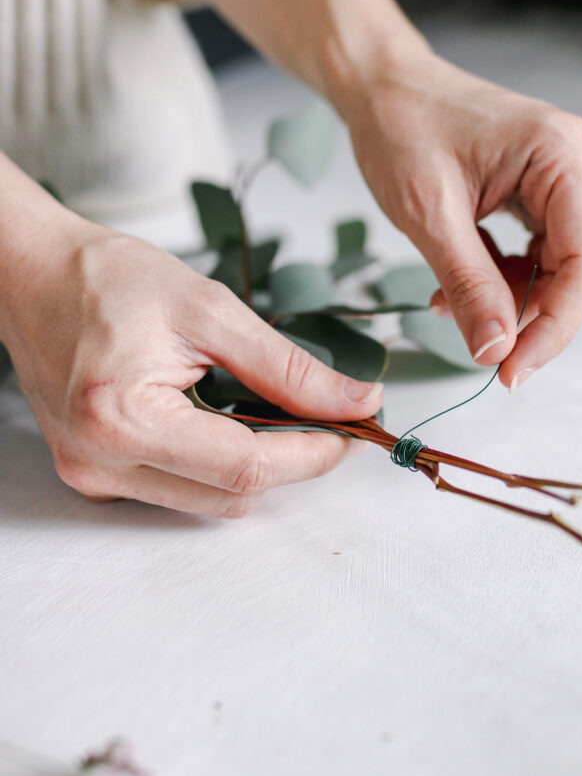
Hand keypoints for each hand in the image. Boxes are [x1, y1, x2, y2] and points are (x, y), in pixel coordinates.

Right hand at [3, 223, 380, 514]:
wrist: (34, 275)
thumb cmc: (107, 279)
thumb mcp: (210, 309)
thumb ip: (287, 367)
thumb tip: (354, 401)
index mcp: (122, 419)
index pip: (244, 467)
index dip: (312, 453)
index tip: (353, 426)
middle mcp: (100, 464)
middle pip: (230, 496)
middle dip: (291, 461)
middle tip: (328, 417)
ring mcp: (93, 476)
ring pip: (208, 501)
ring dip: (255, 464)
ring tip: (276, 410)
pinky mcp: (95, 473)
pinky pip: (178, 488)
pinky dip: (216, 462)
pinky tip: (227, 418)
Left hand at [346, 52, 581, 388]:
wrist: (382, 86)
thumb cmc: (401, 126)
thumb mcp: (429, 215)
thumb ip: (469, 284)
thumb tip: (496, 349)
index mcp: (562, 156)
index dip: (555, 327)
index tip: (512, 369)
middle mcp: (577, 162)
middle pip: (578, 270)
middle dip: (531, 318)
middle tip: (484, 354)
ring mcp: (563, 175)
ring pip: (557, 267)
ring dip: (510, 299)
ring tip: (450, 305)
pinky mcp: (542, 188)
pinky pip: (537, 251)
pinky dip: (502, 278)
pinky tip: (459, 288)